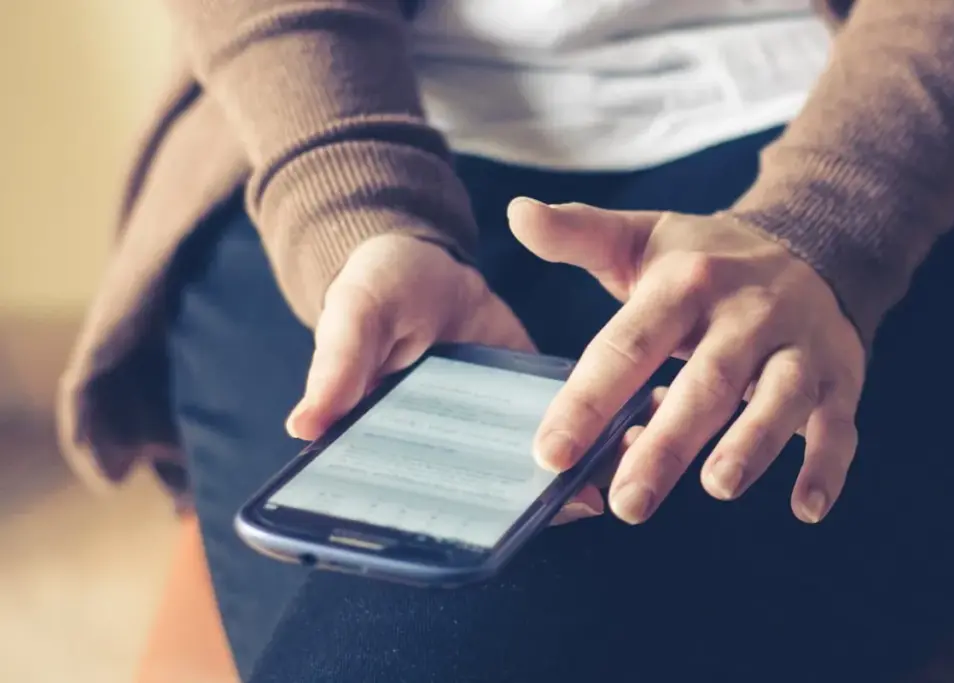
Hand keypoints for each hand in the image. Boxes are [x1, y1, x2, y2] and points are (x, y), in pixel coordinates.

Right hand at [284, 233, 601, 525]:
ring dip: (575, 476)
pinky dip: (598, 433)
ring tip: (617, 474)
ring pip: (534, 470)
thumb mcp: (355, 315)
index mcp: (394, 444)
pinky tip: (634, 429)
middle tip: (577, 503)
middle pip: (487, 498)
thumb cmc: (375, 290)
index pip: (419, 500)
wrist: (428, 261)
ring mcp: (495, 430)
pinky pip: (568, 427)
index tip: (492, 534)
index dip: (453, 525)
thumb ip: (338, 365)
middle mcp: (448, 451)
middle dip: (532, 507)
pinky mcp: (532, 400)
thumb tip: (304, 425)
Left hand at [509, 199, 865, 524]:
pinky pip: (838, 425)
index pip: (629, 345)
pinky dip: (827, 466)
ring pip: (778, 398)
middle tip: (627, 503)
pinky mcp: (838, 377)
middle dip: (667, 444)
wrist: (812, 242)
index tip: (551, 453)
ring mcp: (796, 347)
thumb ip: (579, 234)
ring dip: (752, 443)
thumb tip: (517, 212)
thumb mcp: (642, 238)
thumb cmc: (706, 258)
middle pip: (704, 381)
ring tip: (717, 487)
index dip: (587, 400)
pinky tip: (806, 508)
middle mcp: (744, 314)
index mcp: (685, 284)